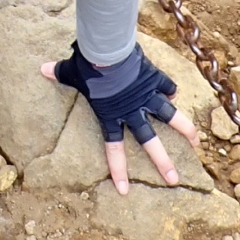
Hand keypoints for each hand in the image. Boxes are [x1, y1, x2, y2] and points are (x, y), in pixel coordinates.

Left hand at [41, 42, 201, 193]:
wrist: (108, 48)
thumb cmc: (87, 64)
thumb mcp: (71, 72)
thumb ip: (59, 74)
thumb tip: (42, 70)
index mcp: (110, 115)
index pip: (113, 149)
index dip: (118, 170)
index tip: (124, 191)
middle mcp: (132, 110)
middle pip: (149, 141)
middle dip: (163, 162)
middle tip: (174, 180)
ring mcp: (146, 95)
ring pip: (170, 117)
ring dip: (185, 129)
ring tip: (197, 143)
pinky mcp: (155, 79)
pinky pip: (167, 87)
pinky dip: (171, 91)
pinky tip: (176, 96)